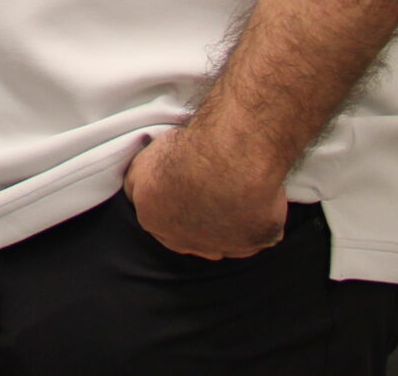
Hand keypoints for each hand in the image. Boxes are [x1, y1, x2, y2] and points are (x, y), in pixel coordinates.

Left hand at [123, 128, 286, 258]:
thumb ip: (136, 184)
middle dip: (199, 221)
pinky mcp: (259, 240)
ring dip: (230, 223)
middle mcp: (188, 242)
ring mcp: (227, 245)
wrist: (229, 155)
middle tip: (211, 192)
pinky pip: (262, 232)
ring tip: (237, 193)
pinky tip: (260, 198)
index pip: (160, 222)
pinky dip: (262, 218)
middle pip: (193, 237)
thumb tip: (135, 194)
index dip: (173, 205)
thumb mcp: (141, 161)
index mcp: (155, 222)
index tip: (186, 190)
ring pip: (228, 239)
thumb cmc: (187, 152)